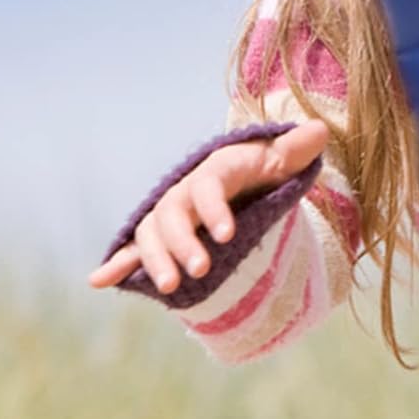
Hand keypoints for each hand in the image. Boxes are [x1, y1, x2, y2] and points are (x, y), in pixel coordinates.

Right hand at [88, 120, 328, 294]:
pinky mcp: (161, 238)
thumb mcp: (280, 160)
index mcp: (214, 172)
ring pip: (152, 235)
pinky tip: (99, 281)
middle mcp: (185, 192)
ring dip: (155, 260)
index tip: (227, 235)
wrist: (240, 180)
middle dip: (184, 243)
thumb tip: (320, 130)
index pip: (208, 188)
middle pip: (175, 215)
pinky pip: (134, 250)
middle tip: (202, 270)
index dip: (214, 210)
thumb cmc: (262, 169)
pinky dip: (117, 264)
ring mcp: (170, 216)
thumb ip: (296, 150)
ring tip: (170, 287)